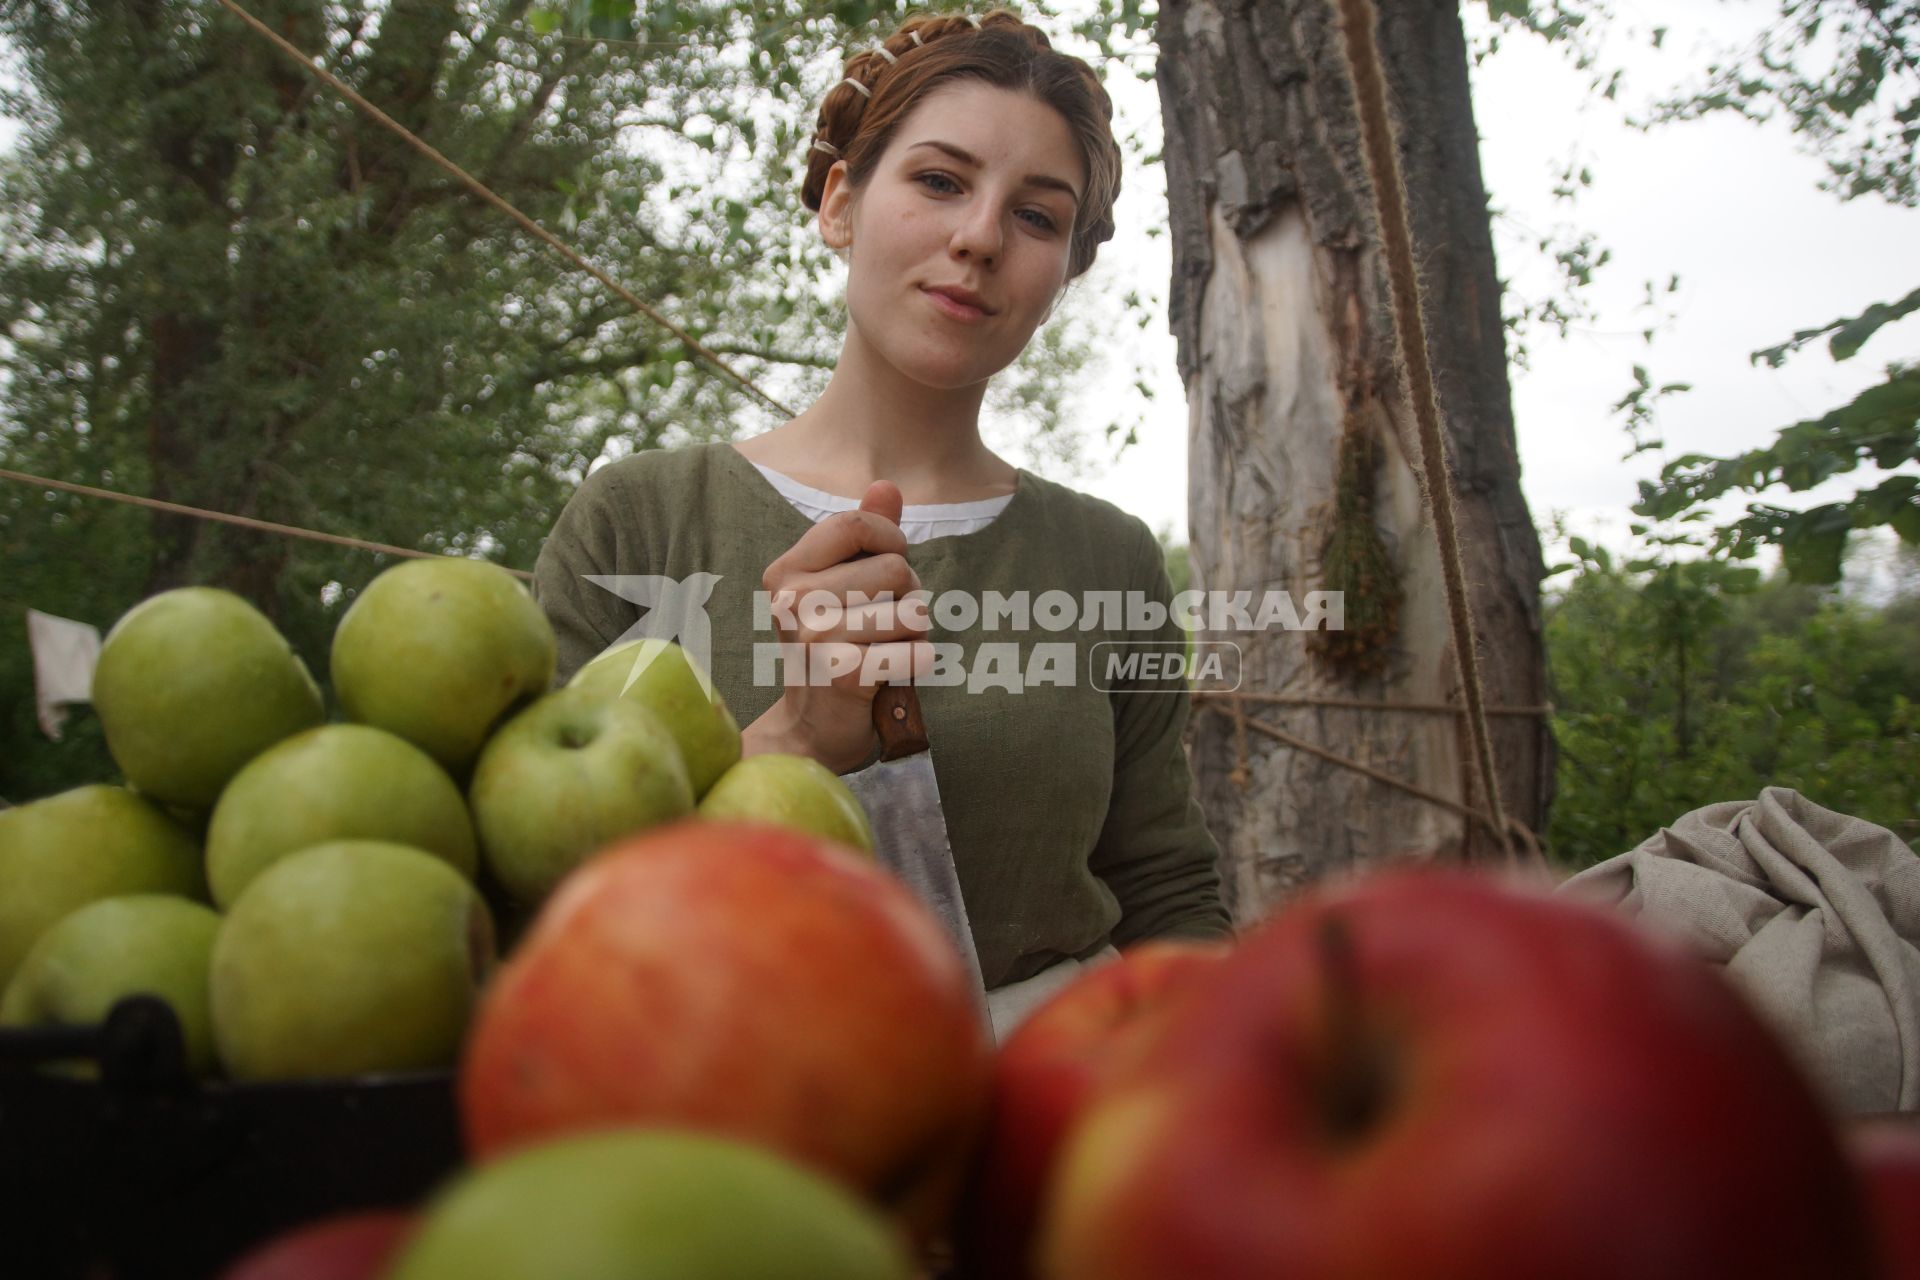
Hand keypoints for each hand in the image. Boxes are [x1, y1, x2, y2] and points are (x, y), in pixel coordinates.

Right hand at [741, 481, 933, 772]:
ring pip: (912, 611)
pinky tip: (893, 675)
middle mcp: (793, 600)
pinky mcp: (843, 675)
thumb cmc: (833, 650)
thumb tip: (886, 485)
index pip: (854, 524)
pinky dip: (918, 664)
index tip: (890, 566)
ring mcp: (816, 638)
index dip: (890, 541)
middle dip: (908, 595)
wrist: (811, 730)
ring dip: (916, 633)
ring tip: (889, 649)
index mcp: (786, 572)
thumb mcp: (839, 587)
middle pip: (894, 568)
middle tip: (887, 624)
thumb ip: (865, 536)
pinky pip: (917, 652)